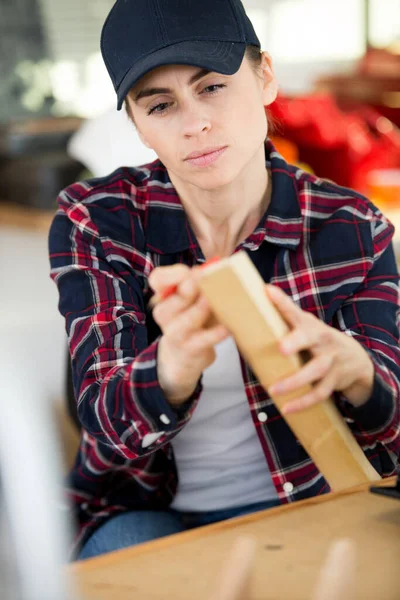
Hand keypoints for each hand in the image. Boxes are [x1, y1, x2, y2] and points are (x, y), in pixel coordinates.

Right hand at [149, 264, 228, 404]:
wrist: (182, 358)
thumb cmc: (192, 321)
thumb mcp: (192, 300)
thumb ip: (201, 283)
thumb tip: (216, 264)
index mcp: (164, 296)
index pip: (157, 279)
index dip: (173, 274)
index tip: (191, 271)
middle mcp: (164, 313)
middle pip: (175, 296)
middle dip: (192, 288)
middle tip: (209, 281)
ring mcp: (175, 333)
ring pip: (187, 319)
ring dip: (202, 309)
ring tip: (216, 302)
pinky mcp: (190, 349)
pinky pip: (203, 339)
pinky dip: (216, 333)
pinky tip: (227, 327)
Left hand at [265, 285, 374, 414]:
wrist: (356, 359)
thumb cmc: (318, 340)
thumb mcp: (307, 328)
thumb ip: (284, 321)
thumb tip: (249, 312)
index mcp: (311, 325)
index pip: (295, 311)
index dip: (282, 302)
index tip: (268, 292)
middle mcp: (322, 340)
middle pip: (311, 338)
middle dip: (296, 341)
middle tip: (281, 348)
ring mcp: (331, 361)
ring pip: (315, 371)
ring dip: (295, 381)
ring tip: (274, 389)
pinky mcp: (334, 380)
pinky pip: (319, 394)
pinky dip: (303, 403)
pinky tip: (287, 409)